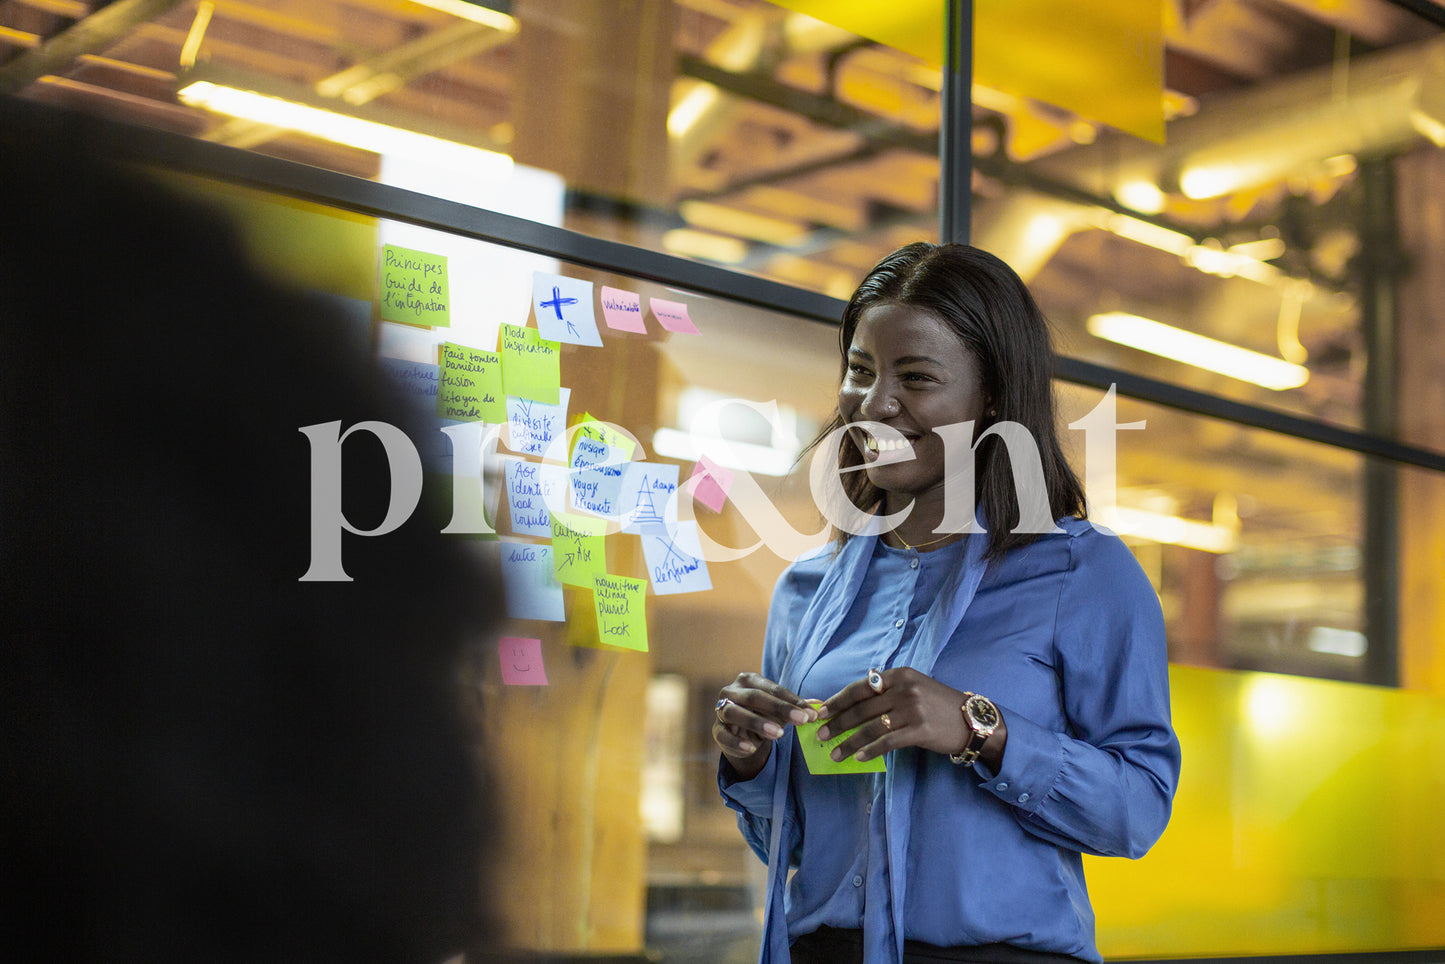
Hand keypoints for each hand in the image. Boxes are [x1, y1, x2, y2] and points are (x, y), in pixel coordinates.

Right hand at [713, 673, 817, 779]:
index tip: (811, 714)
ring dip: (757, 722)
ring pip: (735, 713)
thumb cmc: (763, 715)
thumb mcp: (780, 710)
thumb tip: (819, 706)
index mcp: (749, 680)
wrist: (740, 734)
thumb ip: (796, 707)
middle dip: (779, 708)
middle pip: (755, 697)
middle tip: (801, 720)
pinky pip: (724, 735)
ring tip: (779, 734)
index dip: (792, 700)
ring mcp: (721, 710)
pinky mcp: (716, 730)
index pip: (772, 688)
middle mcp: (732, 691)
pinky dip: (737, 742)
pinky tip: (752, 748)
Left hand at [816, 667, 1004, 766]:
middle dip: (838, 723)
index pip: (860, 688)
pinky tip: (858, 758)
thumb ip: (887, 691)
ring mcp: (912, 709)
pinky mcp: (919, 730)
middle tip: (821, 734)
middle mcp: (904, 689)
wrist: (971, 720)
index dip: (838, 700)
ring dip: (849, 742)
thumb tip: (852, 707)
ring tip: (835, 753)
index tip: (822, 712)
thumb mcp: (914, 687)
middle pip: (861, 708)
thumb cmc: (938, 705)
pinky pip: (887, 742)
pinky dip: (870, 750)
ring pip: (871, 727)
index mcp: (899, 675)